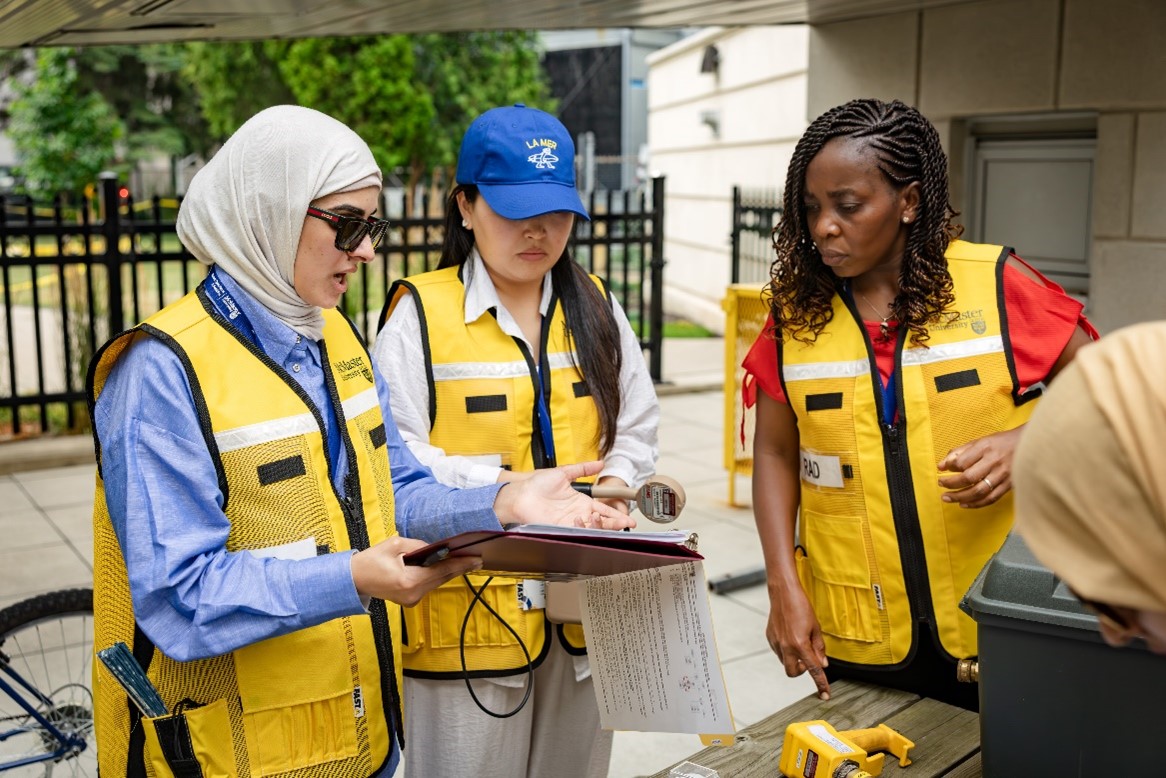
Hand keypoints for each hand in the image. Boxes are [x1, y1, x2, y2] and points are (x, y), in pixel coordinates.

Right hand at [350, 536, 481, 605]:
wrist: (354, 579)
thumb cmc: (371, 561)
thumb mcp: (395, 545)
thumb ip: (419, 546)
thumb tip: (436, 549)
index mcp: (408, 581)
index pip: (441, 570)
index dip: (460, 564)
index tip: (476, 559)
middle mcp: (413, 594)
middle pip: (442, 578)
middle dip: (459, 567)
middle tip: (477, 558)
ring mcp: (412, 600)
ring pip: (436, 582)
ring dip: (448, 571)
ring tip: (464, 560)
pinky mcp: (410, 600)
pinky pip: (428, 585)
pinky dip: (436, 575)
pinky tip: (445, 567)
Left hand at [494, 460, 635, 530]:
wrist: (521, 493)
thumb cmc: (537, 484)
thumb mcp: (563, 472)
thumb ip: (583, 468)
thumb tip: (600, 463)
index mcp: (581, 502)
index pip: (604, 510)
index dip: (616, 515)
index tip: (628, 518)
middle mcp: (578, 514)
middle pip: (602, 523)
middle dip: (616, 524)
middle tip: (626, 523)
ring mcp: (570, 523)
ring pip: (593, 529)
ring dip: (601, 525)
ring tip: (599, 517)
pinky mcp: (561, 529)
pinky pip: (578, 532)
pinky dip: (584, 528)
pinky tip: (584, 520)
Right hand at [767, 583, 830, 699]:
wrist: (783, 593)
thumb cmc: (801, 606)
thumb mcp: (816, 627)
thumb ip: (819, 648)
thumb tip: (822, 664)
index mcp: (800, 645)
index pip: (814, 670)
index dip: (821, 684)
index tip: (825, 695)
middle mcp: (786, 647)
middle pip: (793, 673)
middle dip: (802, 670)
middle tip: (808, 658)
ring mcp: (776, 643)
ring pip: (785, 663)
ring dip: (794, 659)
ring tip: (799, 641)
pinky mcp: (770, 638)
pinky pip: (779, 652)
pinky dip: (786, 650)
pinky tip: (789, 636)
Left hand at [937, 426, 1022, 508]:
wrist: (1030, 444)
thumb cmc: (1002, 442)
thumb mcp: (981, 441)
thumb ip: (960, 452)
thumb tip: (941, 465)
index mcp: (985, 447)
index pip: (962, 461)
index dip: (949, 467)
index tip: (943, 469)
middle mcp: (994, 461)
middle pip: (968, 478)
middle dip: (951, 484)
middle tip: (941, 485)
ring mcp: (1003, 475)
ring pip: (978, 491)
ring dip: (960, 497)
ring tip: (947, 498)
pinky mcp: (1009, 485)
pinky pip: (991, 498)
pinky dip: (976, 504)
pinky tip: (964, 504)